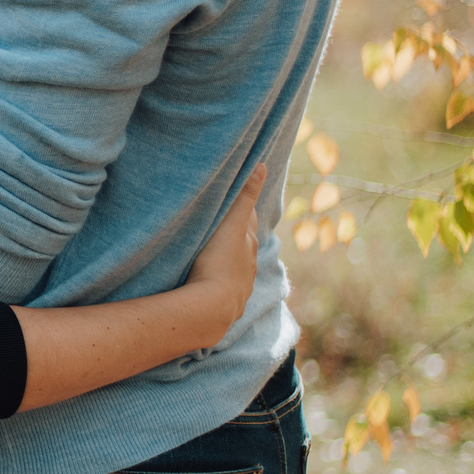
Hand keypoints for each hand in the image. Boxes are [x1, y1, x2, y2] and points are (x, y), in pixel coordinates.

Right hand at [184, 165, 266, 346]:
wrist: (211, 308)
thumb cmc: (219, 262)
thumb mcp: (232, 224)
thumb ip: (244, 196)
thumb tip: (263, 166)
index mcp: (248, 244)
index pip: (248, 220)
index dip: (242, 208)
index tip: (235, 198)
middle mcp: (248, 266)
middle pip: (244, 244)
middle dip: (236, 234)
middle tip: (224, 224)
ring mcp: (238, 287)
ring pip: (235, 267)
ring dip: (227, 259)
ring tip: (214, 253)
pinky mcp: (227, 305)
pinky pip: (225, 287)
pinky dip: (220, 280)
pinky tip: (211, 282)